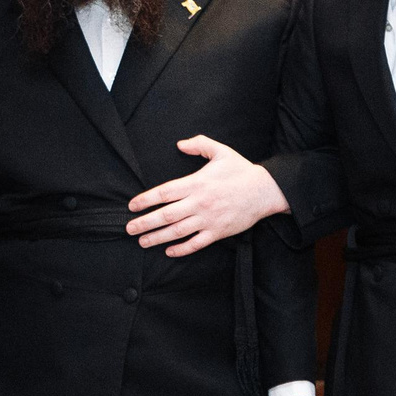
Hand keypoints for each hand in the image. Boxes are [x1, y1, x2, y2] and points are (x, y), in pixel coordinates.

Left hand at [127, 136, 288, 255]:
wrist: (265, 191)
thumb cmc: (242, 171)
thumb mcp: (221, 151)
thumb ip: (199, 145)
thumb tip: (180, 144)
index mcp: (197, 183)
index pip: (164, 193)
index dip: (146, 200)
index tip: (132, 206)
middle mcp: (199, 203)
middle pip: (166, 215)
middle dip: (145, 223)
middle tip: (129, 228)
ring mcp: (208, 219)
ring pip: (177, 232)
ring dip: (157, 238)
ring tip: (142, 241)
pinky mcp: (218, 232)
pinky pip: (196, 244)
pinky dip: (182, 249)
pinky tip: (169, 251)